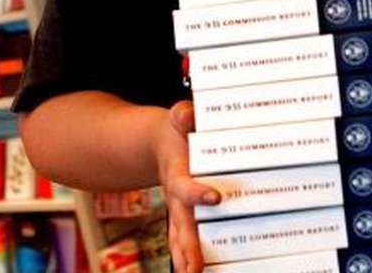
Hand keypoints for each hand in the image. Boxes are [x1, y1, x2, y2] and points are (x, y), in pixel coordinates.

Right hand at [155, 100, 220, 272]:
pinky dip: (189, 257)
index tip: (215, 197)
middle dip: (187, 247)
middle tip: (193, 269)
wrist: (157, 142)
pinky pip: (184, 238)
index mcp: (176, 172)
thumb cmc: (176, 130)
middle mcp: (175, 196)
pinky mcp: (182, 215)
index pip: (185, 185)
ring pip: (180, 236)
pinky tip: (197, 272)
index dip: (197, 192)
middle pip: (181, 224)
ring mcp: (177, 208)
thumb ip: (182, 116)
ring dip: (186, 258)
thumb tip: (185, 114)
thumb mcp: (178, 118)